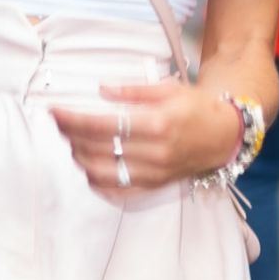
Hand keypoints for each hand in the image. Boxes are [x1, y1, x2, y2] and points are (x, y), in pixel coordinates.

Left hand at [49, 80, 242, 200]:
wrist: (223, 137)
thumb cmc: (196, 108)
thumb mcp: (169, 89)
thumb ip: (133, 91)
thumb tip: (102, 90)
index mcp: (157, 124)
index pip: (103, 125)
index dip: (74, 120)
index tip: (55, 111)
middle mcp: (154, 153)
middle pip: (97, 149)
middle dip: (71, 136)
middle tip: (60, 122)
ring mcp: (153, 174)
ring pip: (101, 172)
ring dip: (79, 157)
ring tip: (72, 141)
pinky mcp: (153, 186)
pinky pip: (116, 190)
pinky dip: (95, 180)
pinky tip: (88, 165)